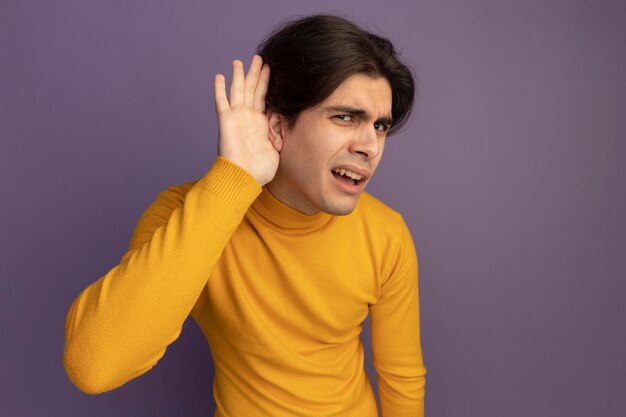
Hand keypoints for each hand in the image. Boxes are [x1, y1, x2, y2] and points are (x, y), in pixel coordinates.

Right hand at [214, 55, 277, 185]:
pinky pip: (221, 101)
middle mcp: (247, 117)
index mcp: (259, 123)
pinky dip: (220, 89)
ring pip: (239, 90)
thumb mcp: (277, 149)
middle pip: (251, 89)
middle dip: (255, 73)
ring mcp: (236, 118)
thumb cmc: (259, 170)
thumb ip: (280, 135)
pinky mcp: (226, 120)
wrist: (243, 178)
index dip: (266, 82)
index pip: (263, 97)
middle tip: (259, 57)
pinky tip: (219, 76)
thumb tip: (288, 126)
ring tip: (241, 60)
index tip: (270, 68)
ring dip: (240, 75)